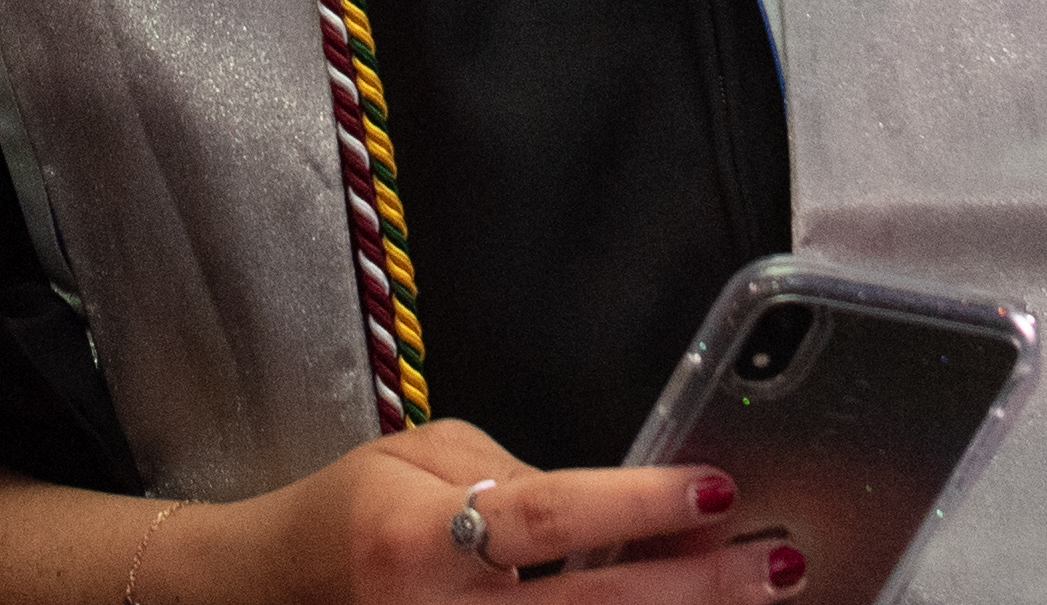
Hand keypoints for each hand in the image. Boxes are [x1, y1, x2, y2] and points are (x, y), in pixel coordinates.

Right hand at [245, 425, 784, 600]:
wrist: (274, 596)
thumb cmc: (348, 517)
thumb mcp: (417, 456)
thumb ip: (514, 475)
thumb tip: (617, 502)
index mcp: (417, 540)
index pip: (548, 519)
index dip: (637, 504)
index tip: (714, 487)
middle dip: (693, 585)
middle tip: (773, 562)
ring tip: (754, 590)